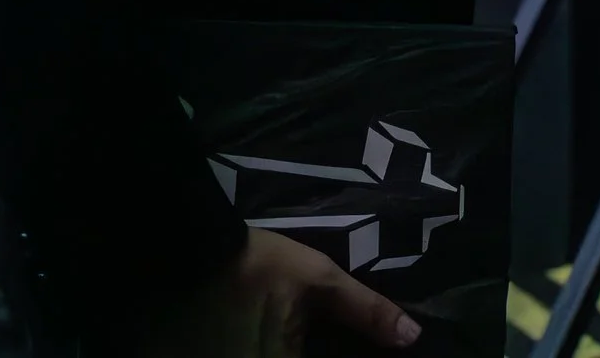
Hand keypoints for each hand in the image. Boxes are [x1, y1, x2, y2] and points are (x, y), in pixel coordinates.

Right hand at [148, 227, 419, 357]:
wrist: (188, 251)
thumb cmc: (256, 265)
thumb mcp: (317, 278)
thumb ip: (364, 311)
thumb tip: (410, 336)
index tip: (359, 352)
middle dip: (324, 352)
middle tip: (325, 337)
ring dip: (303, 351)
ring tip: (308, 335)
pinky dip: (277, 350)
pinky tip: (288, 338)